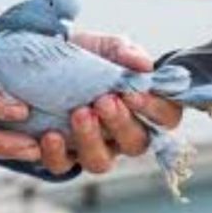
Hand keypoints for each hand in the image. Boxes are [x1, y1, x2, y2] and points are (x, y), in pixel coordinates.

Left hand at [40, 32, 182, 174]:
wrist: (45, 59)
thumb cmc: (89, 56)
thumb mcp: (107, 47)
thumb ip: (126, 52)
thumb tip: (144, 65)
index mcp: (142, 108)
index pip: (167, 117)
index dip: (155, 110)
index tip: (132, 93)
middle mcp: (121, 135)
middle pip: (136, 143)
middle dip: (120, 123)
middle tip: (103, 101)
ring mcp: (93, 148)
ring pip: (100, 162)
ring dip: (91, 140)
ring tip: (79, 113)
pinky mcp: (62, 155)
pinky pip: (62, 165)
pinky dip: (56, 153)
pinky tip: (50, 134)